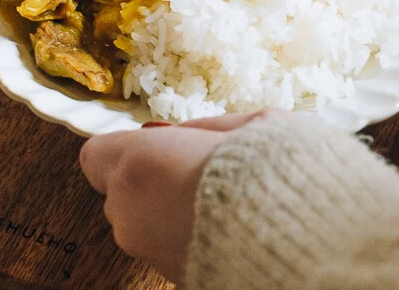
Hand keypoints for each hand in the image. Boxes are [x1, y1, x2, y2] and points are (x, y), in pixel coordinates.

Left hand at [79, 109, 282, 285]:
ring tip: (219, 197)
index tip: (157, 144)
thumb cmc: (275, 173)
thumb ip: (203, 128)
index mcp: (139, 164)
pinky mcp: (172, 278)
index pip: (96, 153)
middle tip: (198, 166)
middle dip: (151, 176)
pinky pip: (167, 246)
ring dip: (168, 207)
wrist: (302, 243)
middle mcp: (131, 214)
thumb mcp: (250, 124)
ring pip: (142, 222)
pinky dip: (186, 234)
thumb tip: (176, 135)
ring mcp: (149, 252)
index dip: (125, 146)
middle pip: (120, 190)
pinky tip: (224, 224)